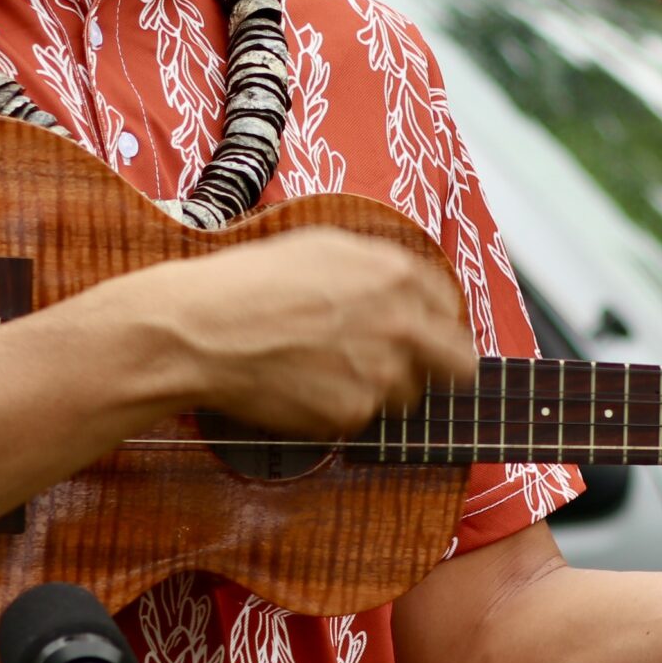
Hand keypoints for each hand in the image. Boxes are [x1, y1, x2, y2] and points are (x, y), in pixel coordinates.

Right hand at [119, 226, 479, 436]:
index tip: (419, 328)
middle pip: (458, 365)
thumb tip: (407, 286)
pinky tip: (306, 385)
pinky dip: (342, 406)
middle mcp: (402, 325)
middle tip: (407, 365)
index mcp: (397, 276)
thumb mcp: (322, 246)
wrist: (202, 328)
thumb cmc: (251, 280)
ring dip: (384, 387)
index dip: (433, 319)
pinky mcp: (353, 414)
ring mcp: (381, 374)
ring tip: (332, 369)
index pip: (449, 307)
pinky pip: (364, 417)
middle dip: (441, 366)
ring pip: (409, 395)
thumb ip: (377, 267)